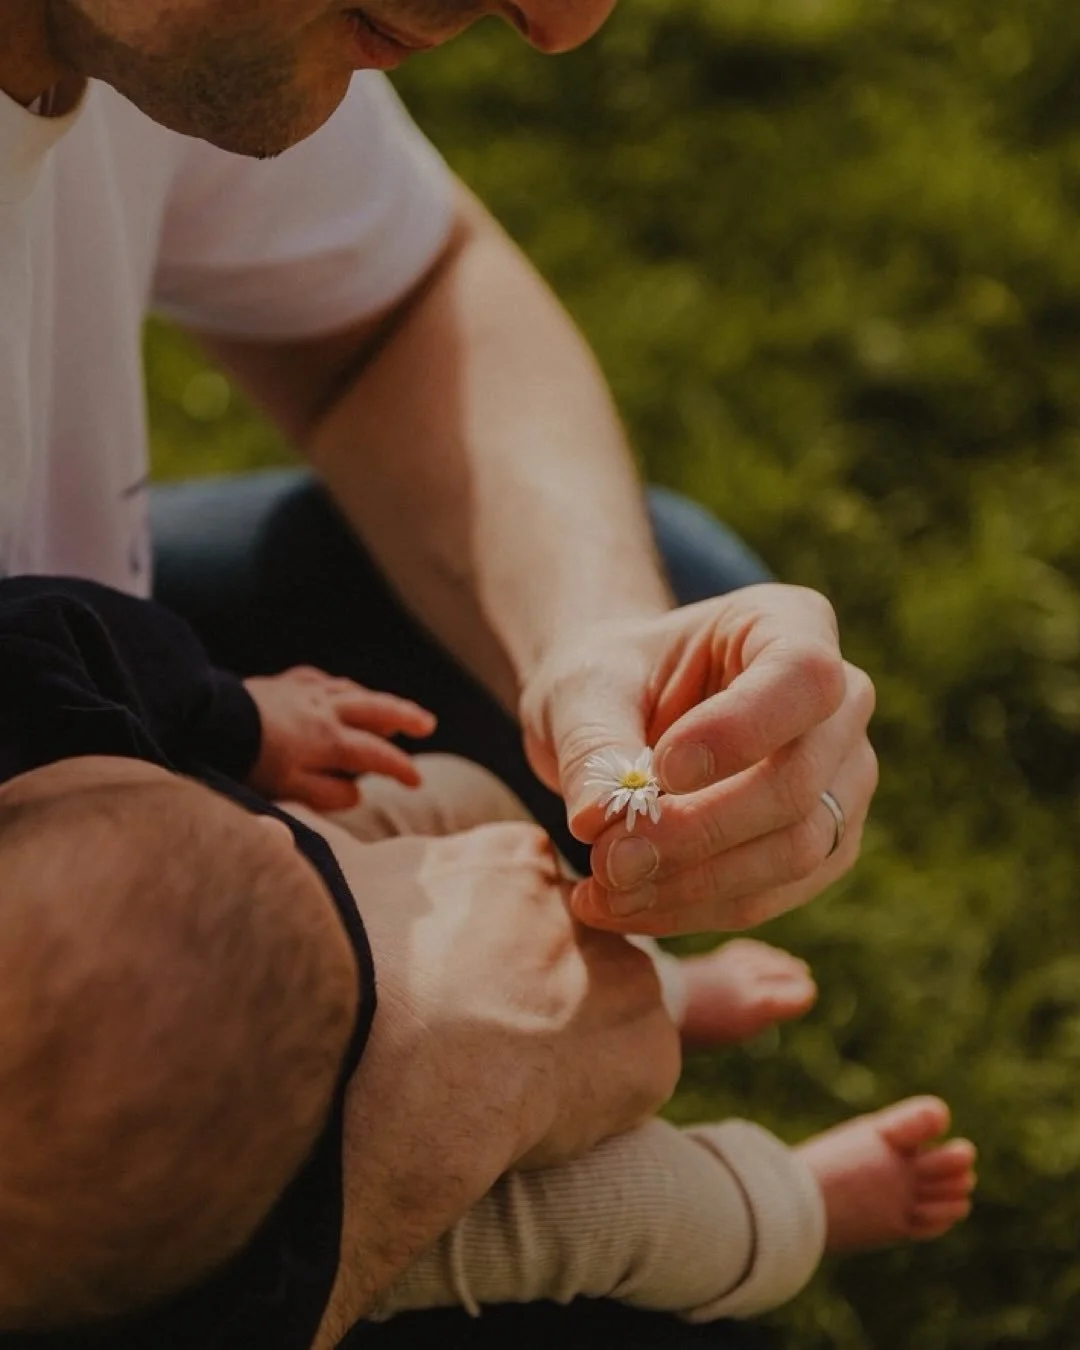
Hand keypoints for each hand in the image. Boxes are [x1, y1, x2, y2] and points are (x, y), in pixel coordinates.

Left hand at [244, 666, 434, 810]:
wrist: (208, 718)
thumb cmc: (248, 760)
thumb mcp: (289, 789)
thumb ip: (329, 792)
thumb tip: (359, 790)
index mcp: (330, 741)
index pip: (377, 754)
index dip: (401, 768)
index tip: (417, 782)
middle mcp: (325, 711)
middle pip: (376, 709)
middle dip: (406, 717)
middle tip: (428, 724)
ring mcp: (306, 692)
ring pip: (353, 692)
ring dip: (377, 700)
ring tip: (392, 710)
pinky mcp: (285, 682)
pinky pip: (321, 680)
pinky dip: (337, 687)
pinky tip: (339, 689)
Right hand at [284, 810, 679, 1170]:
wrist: (389, 1070)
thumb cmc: (346, 976)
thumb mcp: (326, 889)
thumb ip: (317, 853)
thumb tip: (262, 832)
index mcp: (510, 857)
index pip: (522, 899)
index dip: (487, 957)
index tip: (452, 995)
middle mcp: (582, 903)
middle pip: (565, 953)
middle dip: (533, 994)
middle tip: (476, 1044)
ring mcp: (624, 972)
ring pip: (607, 1008)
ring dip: (568, 1045)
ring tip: (501, 1084)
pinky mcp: (650, 1046)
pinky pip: (637, 1073)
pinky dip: (600, 1101)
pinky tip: (540, 1114)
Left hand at [519, 584, 876, 935]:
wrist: (619, 713)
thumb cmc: (608, 679)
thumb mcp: (582, 688)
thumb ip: (591, 745)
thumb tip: (598, 822)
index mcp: (791, 624)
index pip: (804, 677)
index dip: (741, 731)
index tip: (660, 769)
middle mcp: (839, 703)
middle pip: (801, 781)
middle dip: (700, 831)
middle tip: (610, 859)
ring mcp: (842, 780)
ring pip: (797, 851)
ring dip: (694, 885)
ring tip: (603, 890)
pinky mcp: (822, 848)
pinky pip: (772, 894)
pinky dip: (693, 910)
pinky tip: (622, 907)